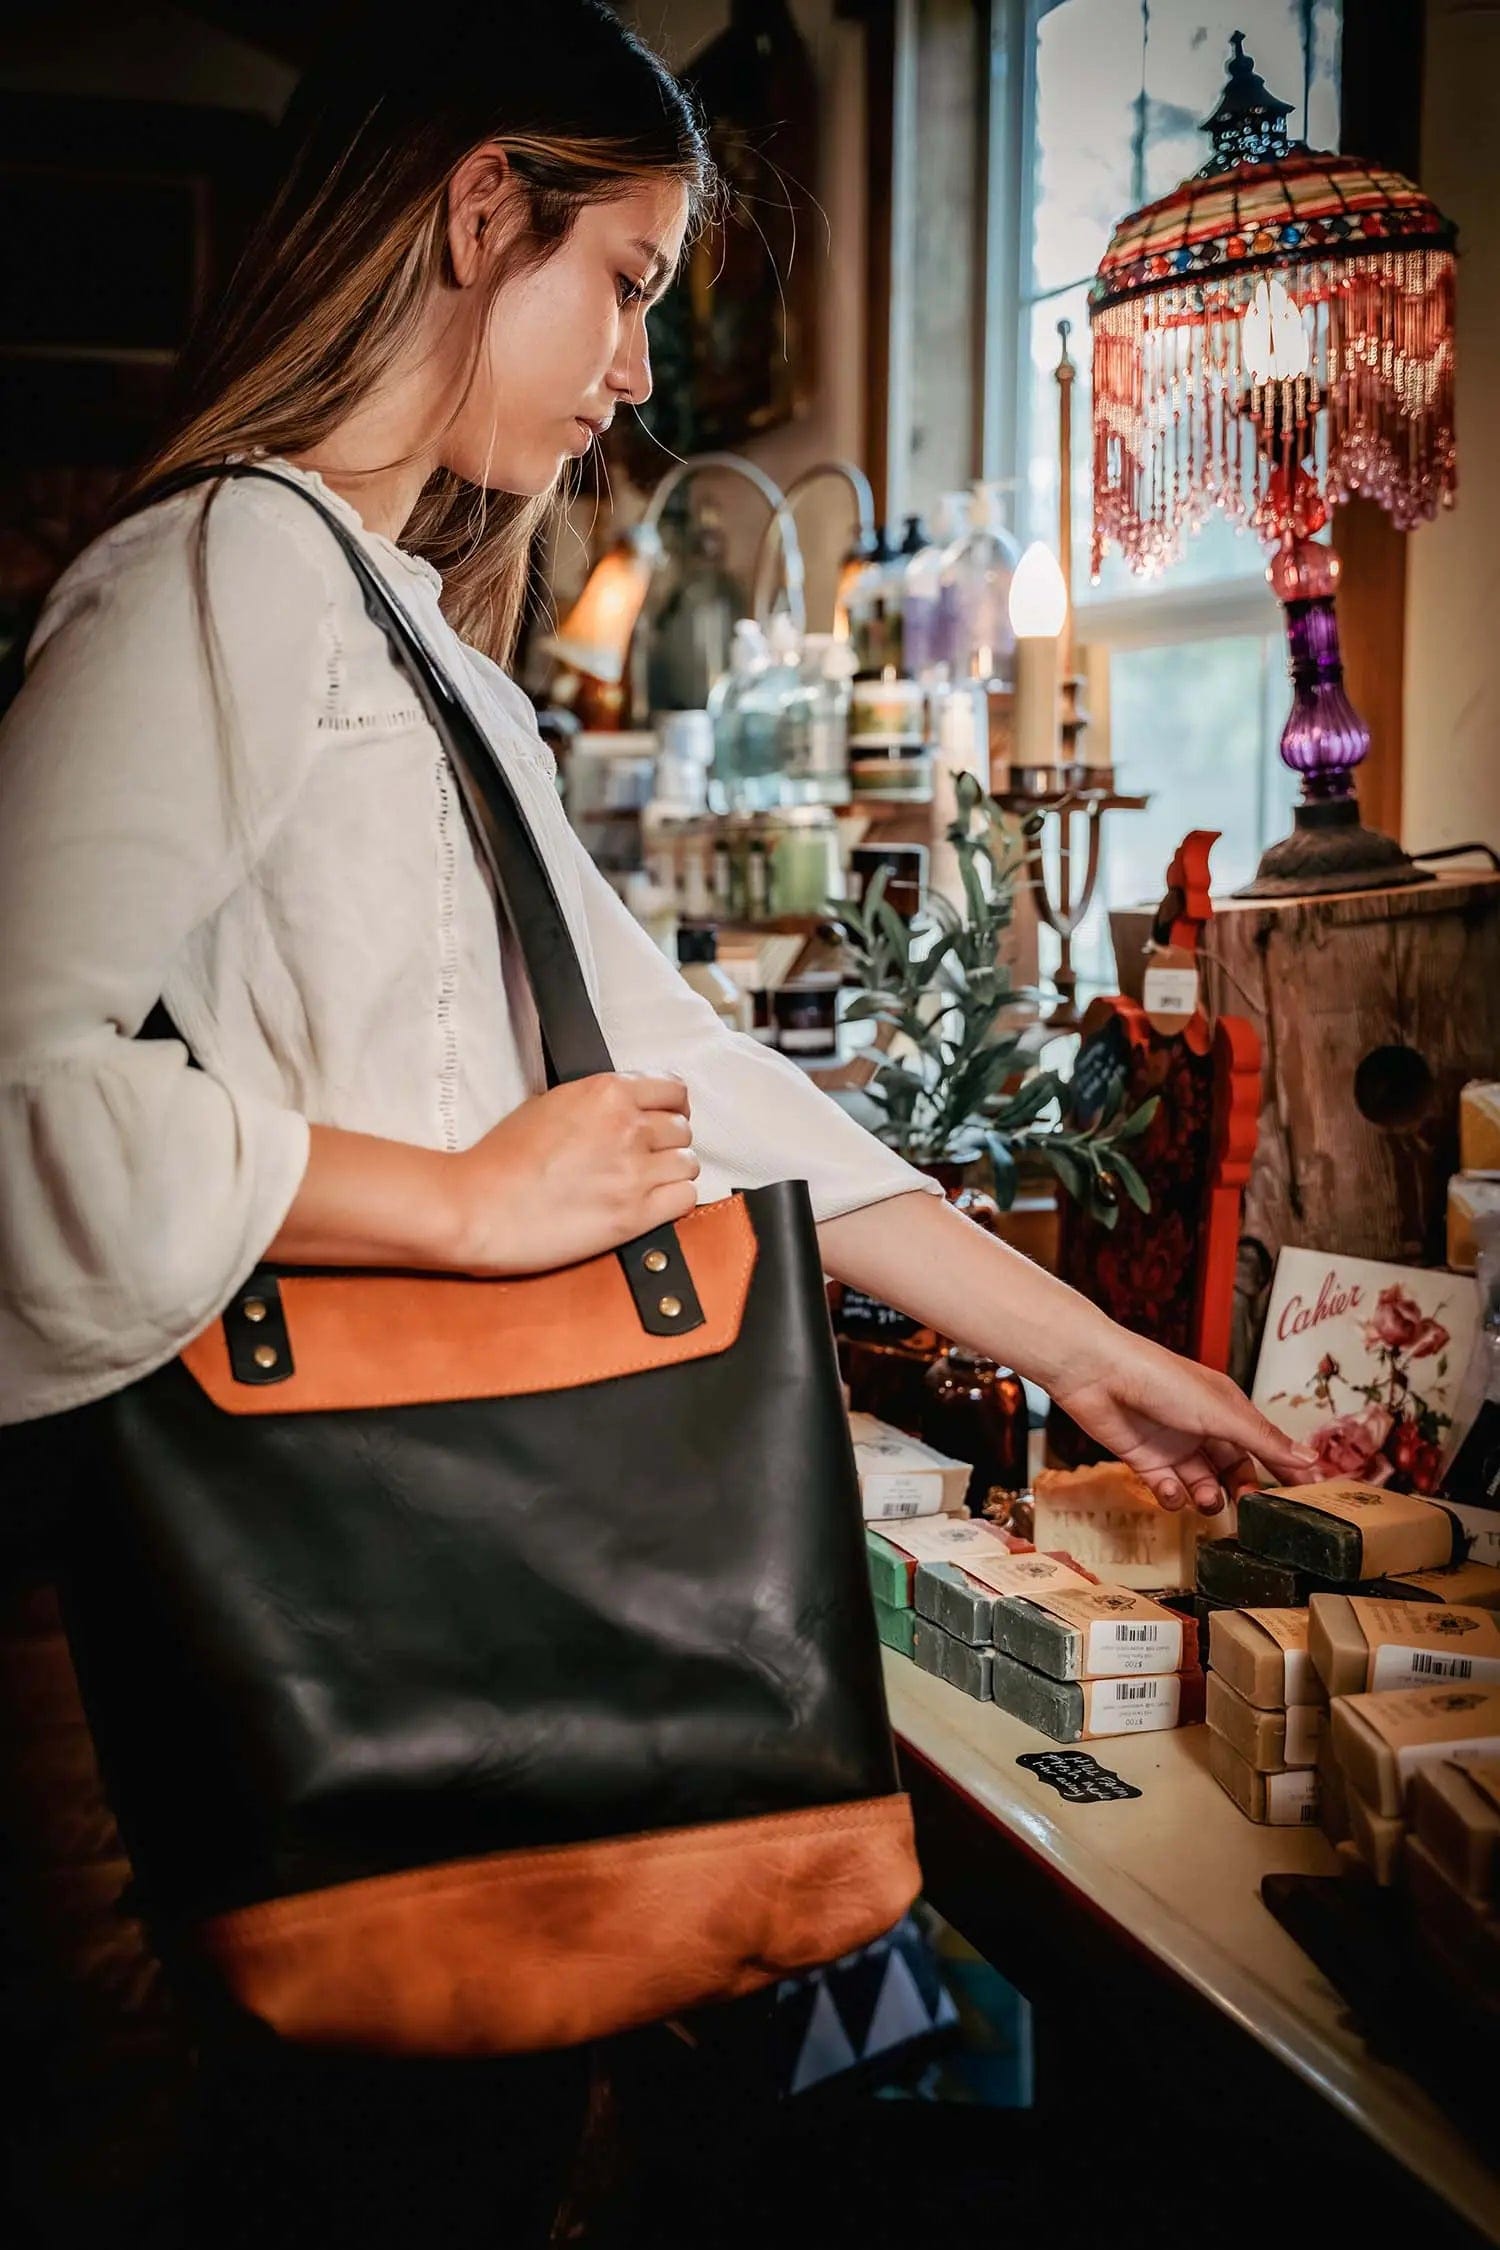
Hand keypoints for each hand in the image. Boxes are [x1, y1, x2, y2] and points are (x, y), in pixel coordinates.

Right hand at [450, 1071, 698, 1274]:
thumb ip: (596, 1103)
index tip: (662, 1119)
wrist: (478, 1206)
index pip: (673, 1090)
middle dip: (666, 1142)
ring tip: (642, 1184)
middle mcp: (628, 1126)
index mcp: (606, 1092)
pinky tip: (650, 1205)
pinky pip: (685, 1198)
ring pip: (688, 1164)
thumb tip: (623, 1111)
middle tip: (642, 1157)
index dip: (671, 1107)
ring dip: (670, 1173)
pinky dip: (673, 1201)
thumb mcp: (549, 1103)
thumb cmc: (500, 1159)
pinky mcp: (635, 1214)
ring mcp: (634, 1171)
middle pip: (682, 1129)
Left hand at [1052, 1325, 1317, 1514]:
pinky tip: (1172, 1490)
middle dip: (1243, 1490)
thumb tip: (1311, 1459)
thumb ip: (1264, 1441)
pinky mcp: (1145, 1460)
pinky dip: (1173, 1496)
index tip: (1304, 1495)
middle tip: (1247, 1506)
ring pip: (1204, 1484)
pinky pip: (1169, 1489)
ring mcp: (1174, 1445)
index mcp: (1227, 1408)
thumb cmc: (1160, 1380)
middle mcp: (1203, 1427)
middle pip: (1235, 1469)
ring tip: (1208, 1499)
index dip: (1283, 1470)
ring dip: (1209, 1497)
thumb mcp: (1222, 1413)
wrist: (1097, 1374)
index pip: (1265, 1444)